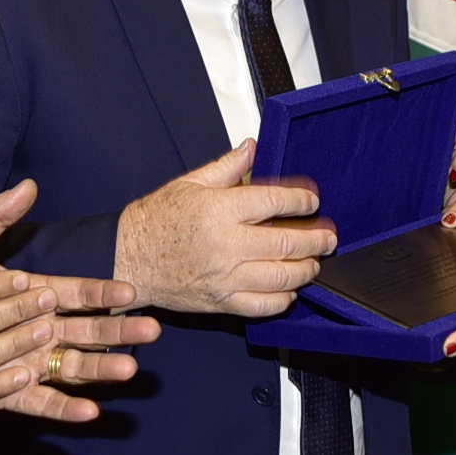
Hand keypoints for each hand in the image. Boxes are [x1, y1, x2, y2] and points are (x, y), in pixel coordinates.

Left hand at [0, 179, 160, 396]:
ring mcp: (22, 361)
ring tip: (128, 372)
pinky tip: (90, 412)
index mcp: (28, 294)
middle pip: (84, 331)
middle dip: (118, 331)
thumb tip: (27, 185)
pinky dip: (64, 407)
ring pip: (71, 366)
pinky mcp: (4, 391)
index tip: (131, 291)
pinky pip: (38, 402)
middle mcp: (32, 329)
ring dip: (100, 370)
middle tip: (151, 331)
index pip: (74, 292)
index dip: (102, 292)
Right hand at [114, 141, 333, 317]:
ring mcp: (225, 277)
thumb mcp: (189, 183)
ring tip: (313, 262)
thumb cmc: (156, 220)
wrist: (128, 258)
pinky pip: (263, 305)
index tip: (312, 201)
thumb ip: (227, 167)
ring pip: (282, 277)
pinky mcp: (221, 301)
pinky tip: (289, 289)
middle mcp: (226, 244)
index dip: (303, 201)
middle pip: (288, 242)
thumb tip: (253, 149)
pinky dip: (283, 299)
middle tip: (328, 237)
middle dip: (317, 239)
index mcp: (220, 210)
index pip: (276, 201)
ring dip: (306, 269)